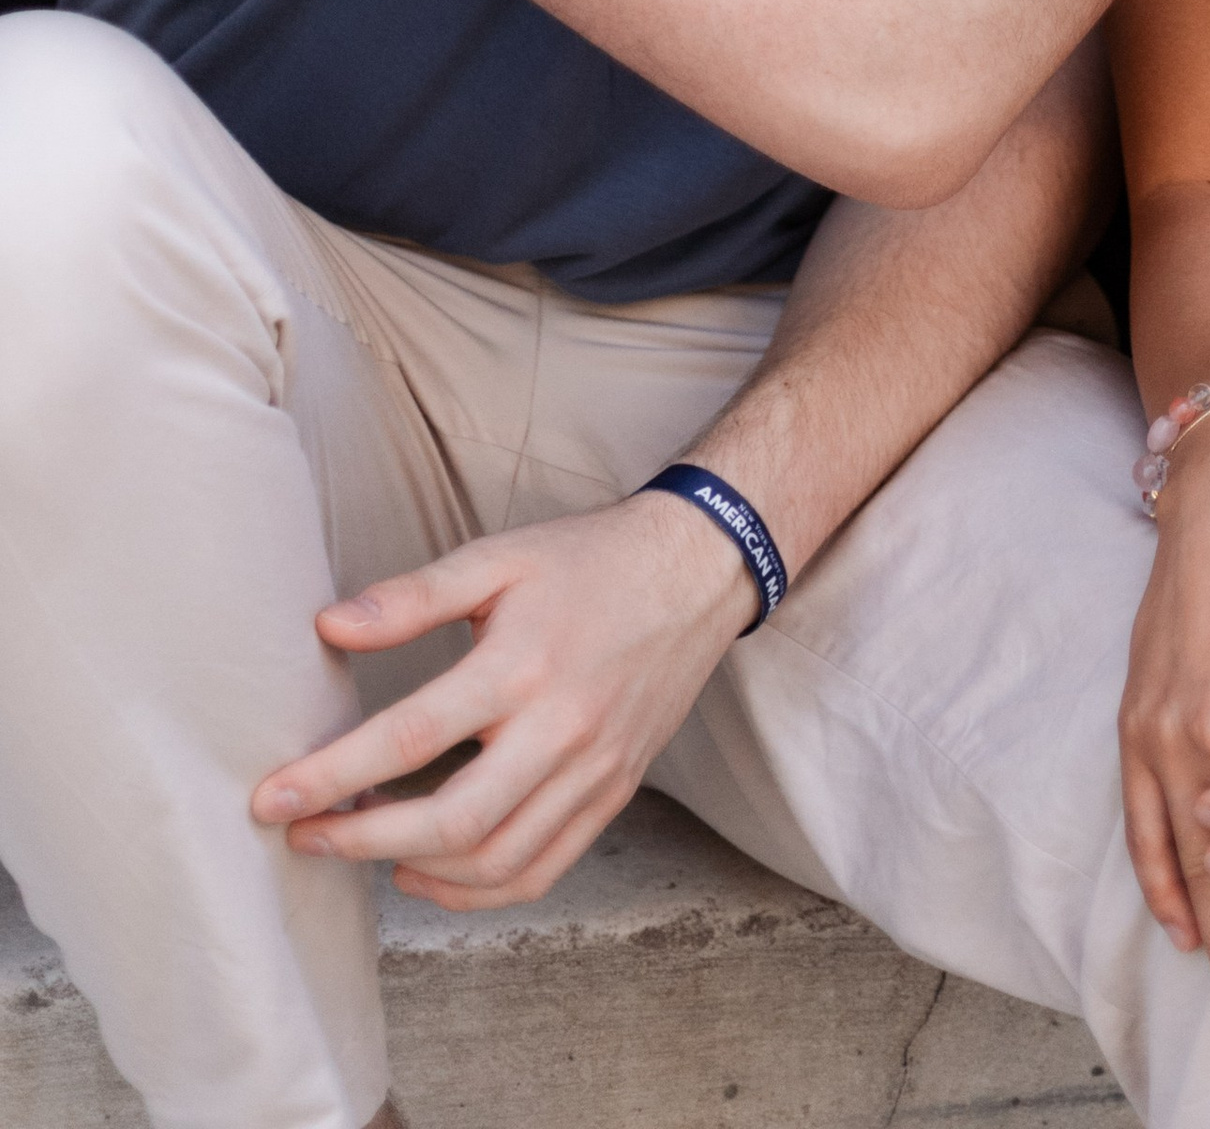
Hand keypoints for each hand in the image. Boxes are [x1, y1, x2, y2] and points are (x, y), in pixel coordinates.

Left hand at [248, 493, 759, 907]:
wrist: (698, 569)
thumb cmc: (589, 560)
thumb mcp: (500, 557)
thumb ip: (413, 596)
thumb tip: (329, 626)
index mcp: (524, 664)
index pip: (410, 737)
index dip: (332, 775)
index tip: (271, 798)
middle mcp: (562, 729)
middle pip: (451, 821)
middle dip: (362, 840)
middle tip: (305, 835)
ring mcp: (594, 771)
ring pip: (495, 861)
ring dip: (415, 869)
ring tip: (362, 848)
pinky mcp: (614, 794)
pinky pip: (541, 870)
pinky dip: (478, 891)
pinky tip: (430, 871)